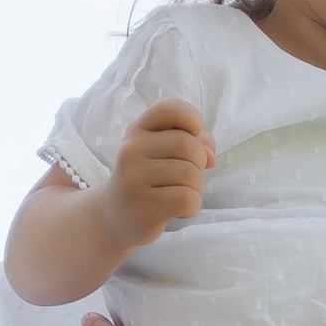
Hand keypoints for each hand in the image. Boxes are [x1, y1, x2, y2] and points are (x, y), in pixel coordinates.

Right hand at [107, 100, 213, 256]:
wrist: (115, 216)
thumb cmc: (149, 178)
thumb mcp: (164, 152)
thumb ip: (193, 142)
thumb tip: (210, 157)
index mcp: (138, 130)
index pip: (170, 108)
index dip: (192, 120)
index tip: (192, 137)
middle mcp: (131, 150)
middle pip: (188, 145)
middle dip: (199, 162)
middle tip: (186, 176)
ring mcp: (133, 179)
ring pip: (191, 174)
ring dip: (196, 188)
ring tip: (180, 194)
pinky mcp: (142, 208)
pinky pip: (187, 199)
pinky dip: (192, 207)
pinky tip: (178, 210)